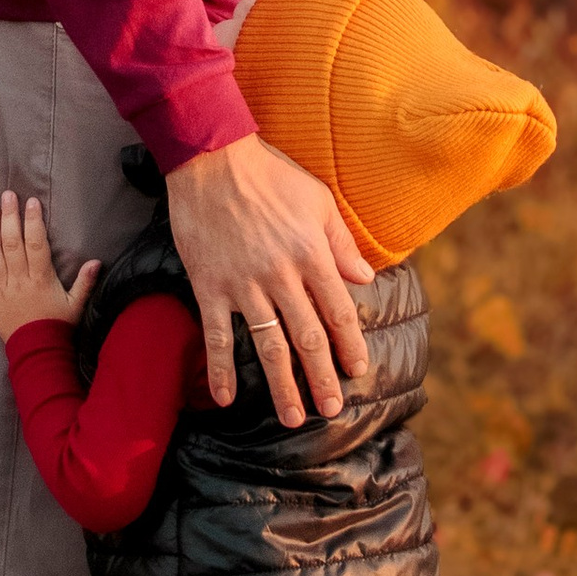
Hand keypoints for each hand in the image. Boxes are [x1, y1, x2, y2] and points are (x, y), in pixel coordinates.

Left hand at [0, 191, 100, 344]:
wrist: (37, 353)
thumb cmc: (58, 327)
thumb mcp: (76, 305)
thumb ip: (85, 282)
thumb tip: (96, 261)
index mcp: (41, 279)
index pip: (35, 244)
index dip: (33, 221)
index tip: (31, 202)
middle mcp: (19, 280)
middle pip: (11, 243)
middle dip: (9, 217)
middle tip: (7, 195)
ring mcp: (1, 289)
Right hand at [166, 133, 372, 422]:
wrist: (211, 158)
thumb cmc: (269, 173)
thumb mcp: (318, 200)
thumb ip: (341, 243)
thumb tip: (366, 278)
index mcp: (312, 255)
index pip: (339, 313)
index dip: (350, 346)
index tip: (357, 372)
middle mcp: (282, 276)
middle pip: (308, 338)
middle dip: (322, 378)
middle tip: (331, 410)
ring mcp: (244, 284)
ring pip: (268, 345)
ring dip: (282, 386)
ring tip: (292, 418)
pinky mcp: (210, 285)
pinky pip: (216, 335)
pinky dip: (220, 369)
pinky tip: (225, 398)